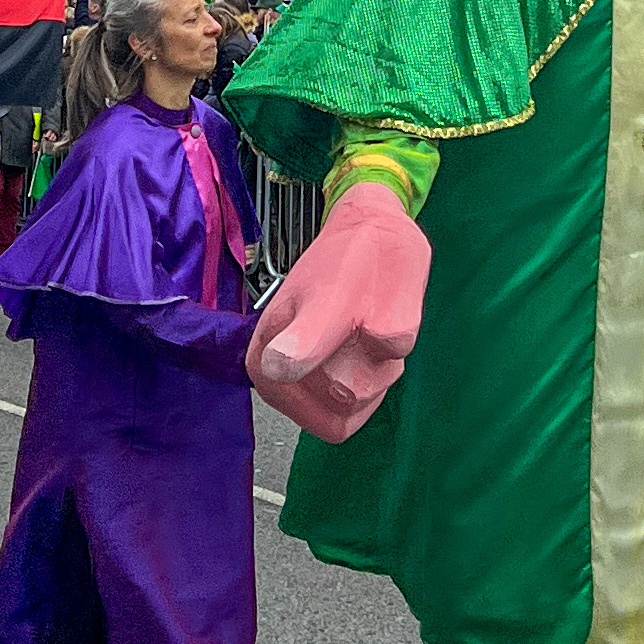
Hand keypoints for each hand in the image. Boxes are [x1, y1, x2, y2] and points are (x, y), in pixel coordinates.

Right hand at [246, 183, 432, 439]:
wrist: (370, 230)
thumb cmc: (356, 257)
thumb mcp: (337, 293)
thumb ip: (311, 335)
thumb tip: (276, 368)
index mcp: (267, 356)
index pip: (324, 410)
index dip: (355, 373)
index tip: (353, 323)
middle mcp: (277, 376)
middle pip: (344, 412)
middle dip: (370, 368)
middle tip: (365, 320)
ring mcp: (306, 381)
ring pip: (356, 407)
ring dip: (376, 368)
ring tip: (367, 325)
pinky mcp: (328, 380)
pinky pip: (363, 403)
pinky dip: (377, 374)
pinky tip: (370, 340)